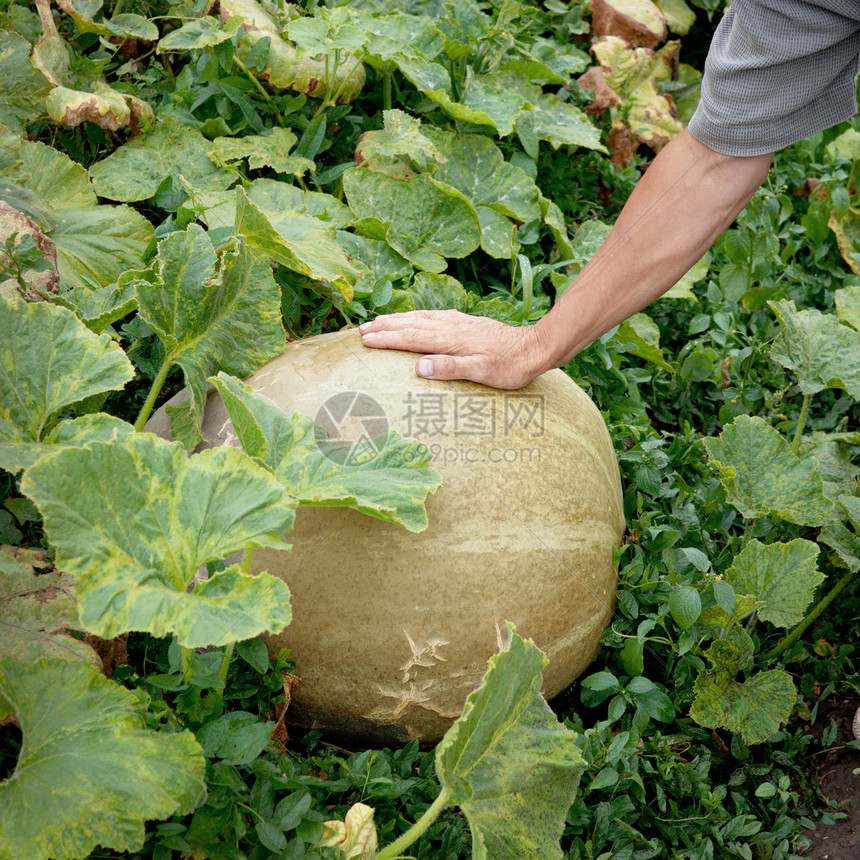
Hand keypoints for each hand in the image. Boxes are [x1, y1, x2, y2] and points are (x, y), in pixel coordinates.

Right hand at [358, 309, 547, 388]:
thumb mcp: (481, 372)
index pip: (411, 337)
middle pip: (411, 324)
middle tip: (361, 329)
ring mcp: (460, 323)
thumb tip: (418, 367)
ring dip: (398, 319)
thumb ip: (450, 368)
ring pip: (422, 317)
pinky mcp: (468, 323)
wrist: (536, 348)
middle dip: (385, 326)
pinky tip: (417, 317)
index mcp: (451, 339)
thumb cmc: (510, 366)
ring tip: (379, 320)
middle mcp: (452, 326)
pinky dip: (418, 316)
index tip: (364, 340)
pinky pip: (435, 316)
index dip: (386, 339)